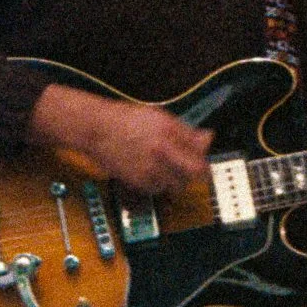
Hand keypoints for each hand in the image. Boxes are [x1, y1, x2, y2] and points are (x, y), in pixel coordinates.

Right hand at [28, 81, 211, 195]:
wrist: (98, 130)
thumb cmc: (127, 120)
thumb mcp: (161, 117)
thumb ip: (186, 131)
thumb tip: (207, 138)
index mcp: (170, 130)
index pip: (200, 151)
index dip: (205, 158)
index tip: (205, 161)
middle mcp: (161, 151)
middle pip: (193, 173)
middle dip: (197, 173)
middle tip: (193, 169)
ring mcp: (150, 168)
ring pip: (177, 184)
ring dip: (178, 179)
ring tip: (169, 167)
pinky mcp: (138, 182)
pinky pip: (159, 189)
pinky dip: (161, 184)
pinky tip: (154, 172)